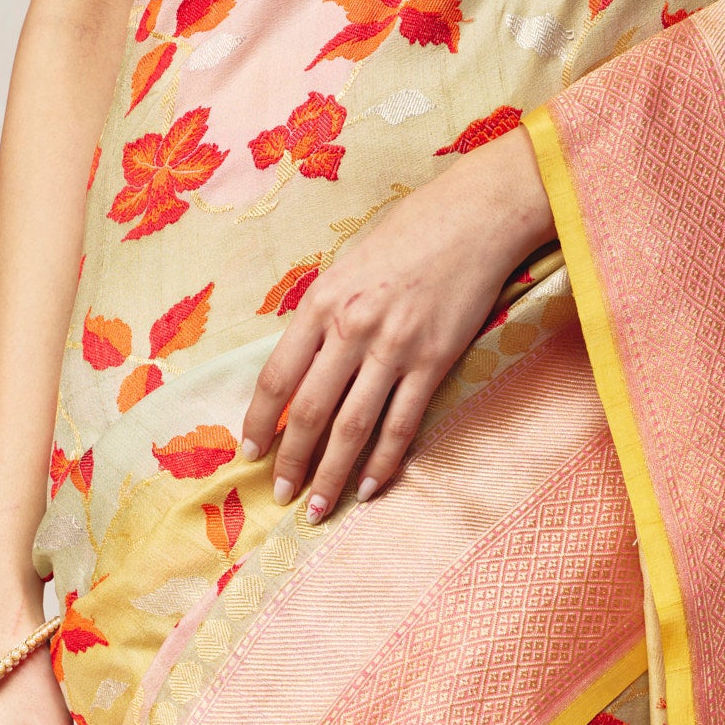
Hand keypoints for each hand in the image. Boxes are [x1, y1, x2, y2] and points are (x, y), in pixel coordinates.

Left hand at [240, 124, 552, 520]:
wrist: (474, 217)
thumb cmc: (409, 234)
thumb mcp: (347, 265)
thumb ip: (323, 315)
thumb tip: (300, 366)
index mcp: (321, 302)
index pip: (277, 376)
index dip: (260, 421)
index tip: (250, 452)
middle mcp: (351, 327)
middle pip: (312, 411)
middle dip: (292, 461)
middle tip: (282, 495)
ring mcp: (395, 346)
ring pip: (354, 426)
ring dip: (333, 474)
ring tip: (318, 508)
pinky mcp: (434, 360)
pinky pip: (402, 422)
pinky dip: (385, 460)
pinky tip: (372, 486)